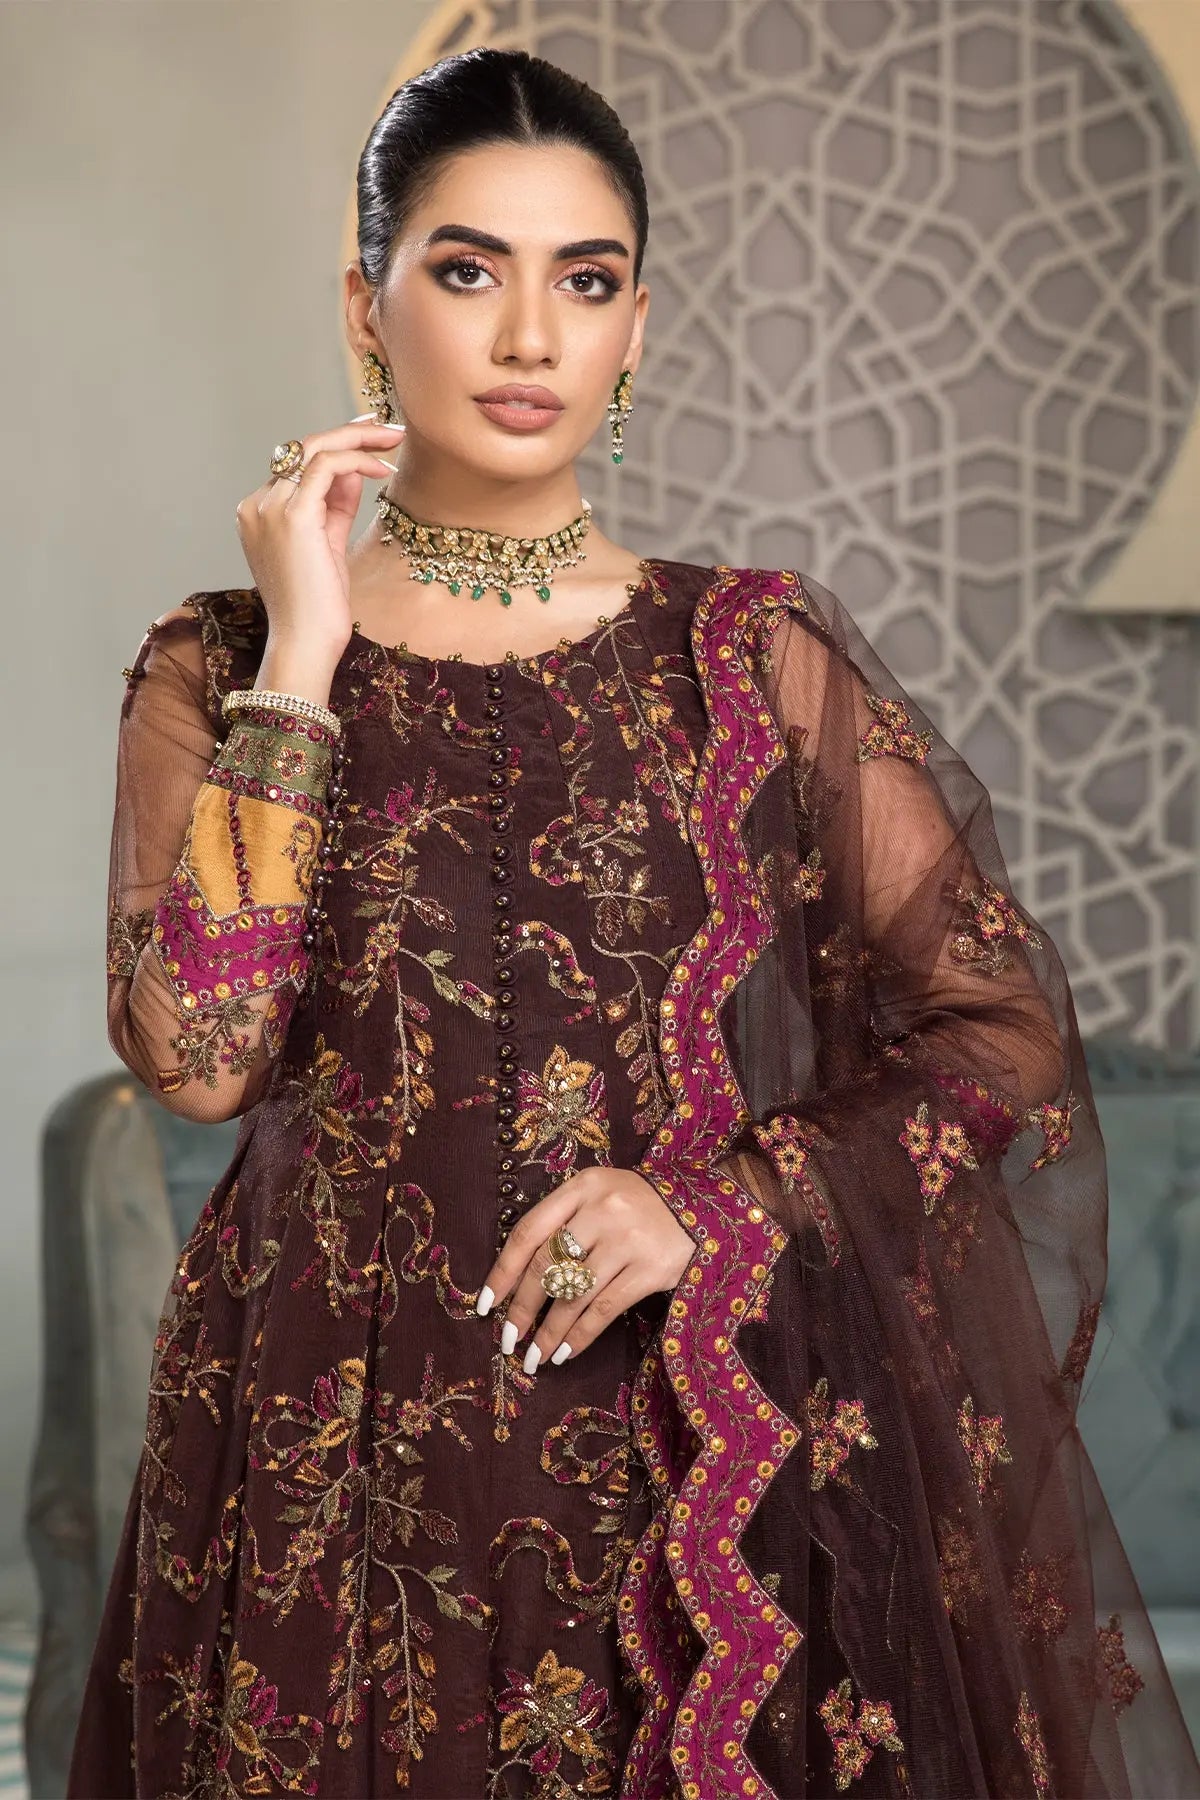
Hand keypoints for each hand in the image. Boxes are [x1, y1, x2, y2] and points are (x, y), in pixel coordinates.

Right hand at [234, 412, 406, 697]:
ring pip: (313, 449)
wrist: (306, 642)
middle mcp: (257, 504)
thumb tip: (356, 470)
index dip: (338, 449)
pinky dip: (357, 460)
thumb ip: (336, 505)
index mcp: (259, 513)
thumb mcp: (328, 544)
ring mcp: (270, 507)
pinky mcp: (293, 515)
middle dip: (349, 433)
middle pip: (303, 448)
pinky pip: (325, 467)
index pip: (299, 466)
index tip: (371, 440)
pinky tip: (383, 468)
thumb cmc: (318, 606)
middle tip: (388, 429)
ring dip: (358, 439)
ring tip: (393, 439)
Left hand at [474, 1165, 696, 1373]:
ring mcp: (628, 1239)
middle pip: (547, 1265)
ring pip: (573, 1294)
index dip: (503, 1271)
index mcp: (582, 1186)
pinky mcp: (651, 1269)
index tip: (485, 1305)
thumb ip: (564, 1220)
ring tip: (534, 1357)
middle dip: (521, 1308)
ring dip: (548, 1332)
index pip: (529, 1231)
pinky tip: (565, 1353)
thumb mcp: (600, 1195)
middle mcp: (603, 1209)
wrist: (703, 1208)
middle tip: (507, 1340)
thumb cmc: (638, 1206)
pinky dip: (580, 1336)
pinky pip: (604, 1309)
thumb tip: (516, 1277)